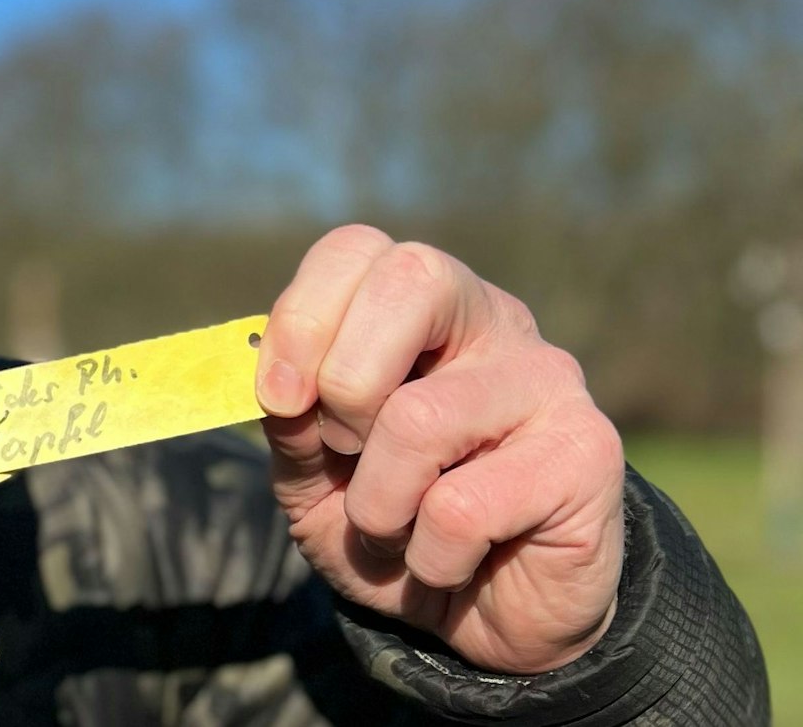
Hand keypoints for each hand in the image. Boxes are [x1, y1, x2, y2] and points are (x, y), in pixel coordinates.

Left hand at [255, 225, 624, 674]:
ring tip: (398, 529)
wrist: (484, 617)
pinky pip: (461, 506)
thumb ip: (292, 420)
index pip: (357, 249)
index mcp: (423, 307)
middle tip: (346, 453)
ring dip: (376, 503)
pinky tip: (452, 560)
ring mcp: (549, 381)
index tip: (280, 400)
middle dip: (345, 386)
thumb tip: (280, 387)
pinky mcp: (586, 453)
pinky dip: (428, 555)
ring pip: (418, 417)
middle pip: (409, 282)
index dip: (302, 317)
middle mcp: (495, 322)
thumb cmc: (395, 522)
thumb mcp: (315, 472)